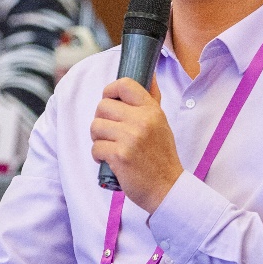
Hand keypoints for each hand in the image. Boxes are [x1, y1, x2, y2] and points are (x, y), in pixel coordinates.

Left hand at [90, 75, 183, 212]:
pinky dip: (98, 156)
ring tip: (110, 147)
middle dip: (101, 120)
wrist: (167, 188)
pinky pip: (95, 147)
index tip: (110, 102)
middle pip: (103, 106)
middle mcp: (142, 120)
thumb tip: (150, 75)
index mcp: (151, 110)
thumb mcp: (161, 123)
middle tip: (110, 133)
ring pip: (95, 126)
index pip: (124, 84)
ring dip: (98, 139)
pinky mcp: (120, 155)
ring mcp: (130, 138)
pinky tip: (110, 160)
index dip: (110, 91)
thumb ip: (151, 100)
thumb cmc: (161, 156)